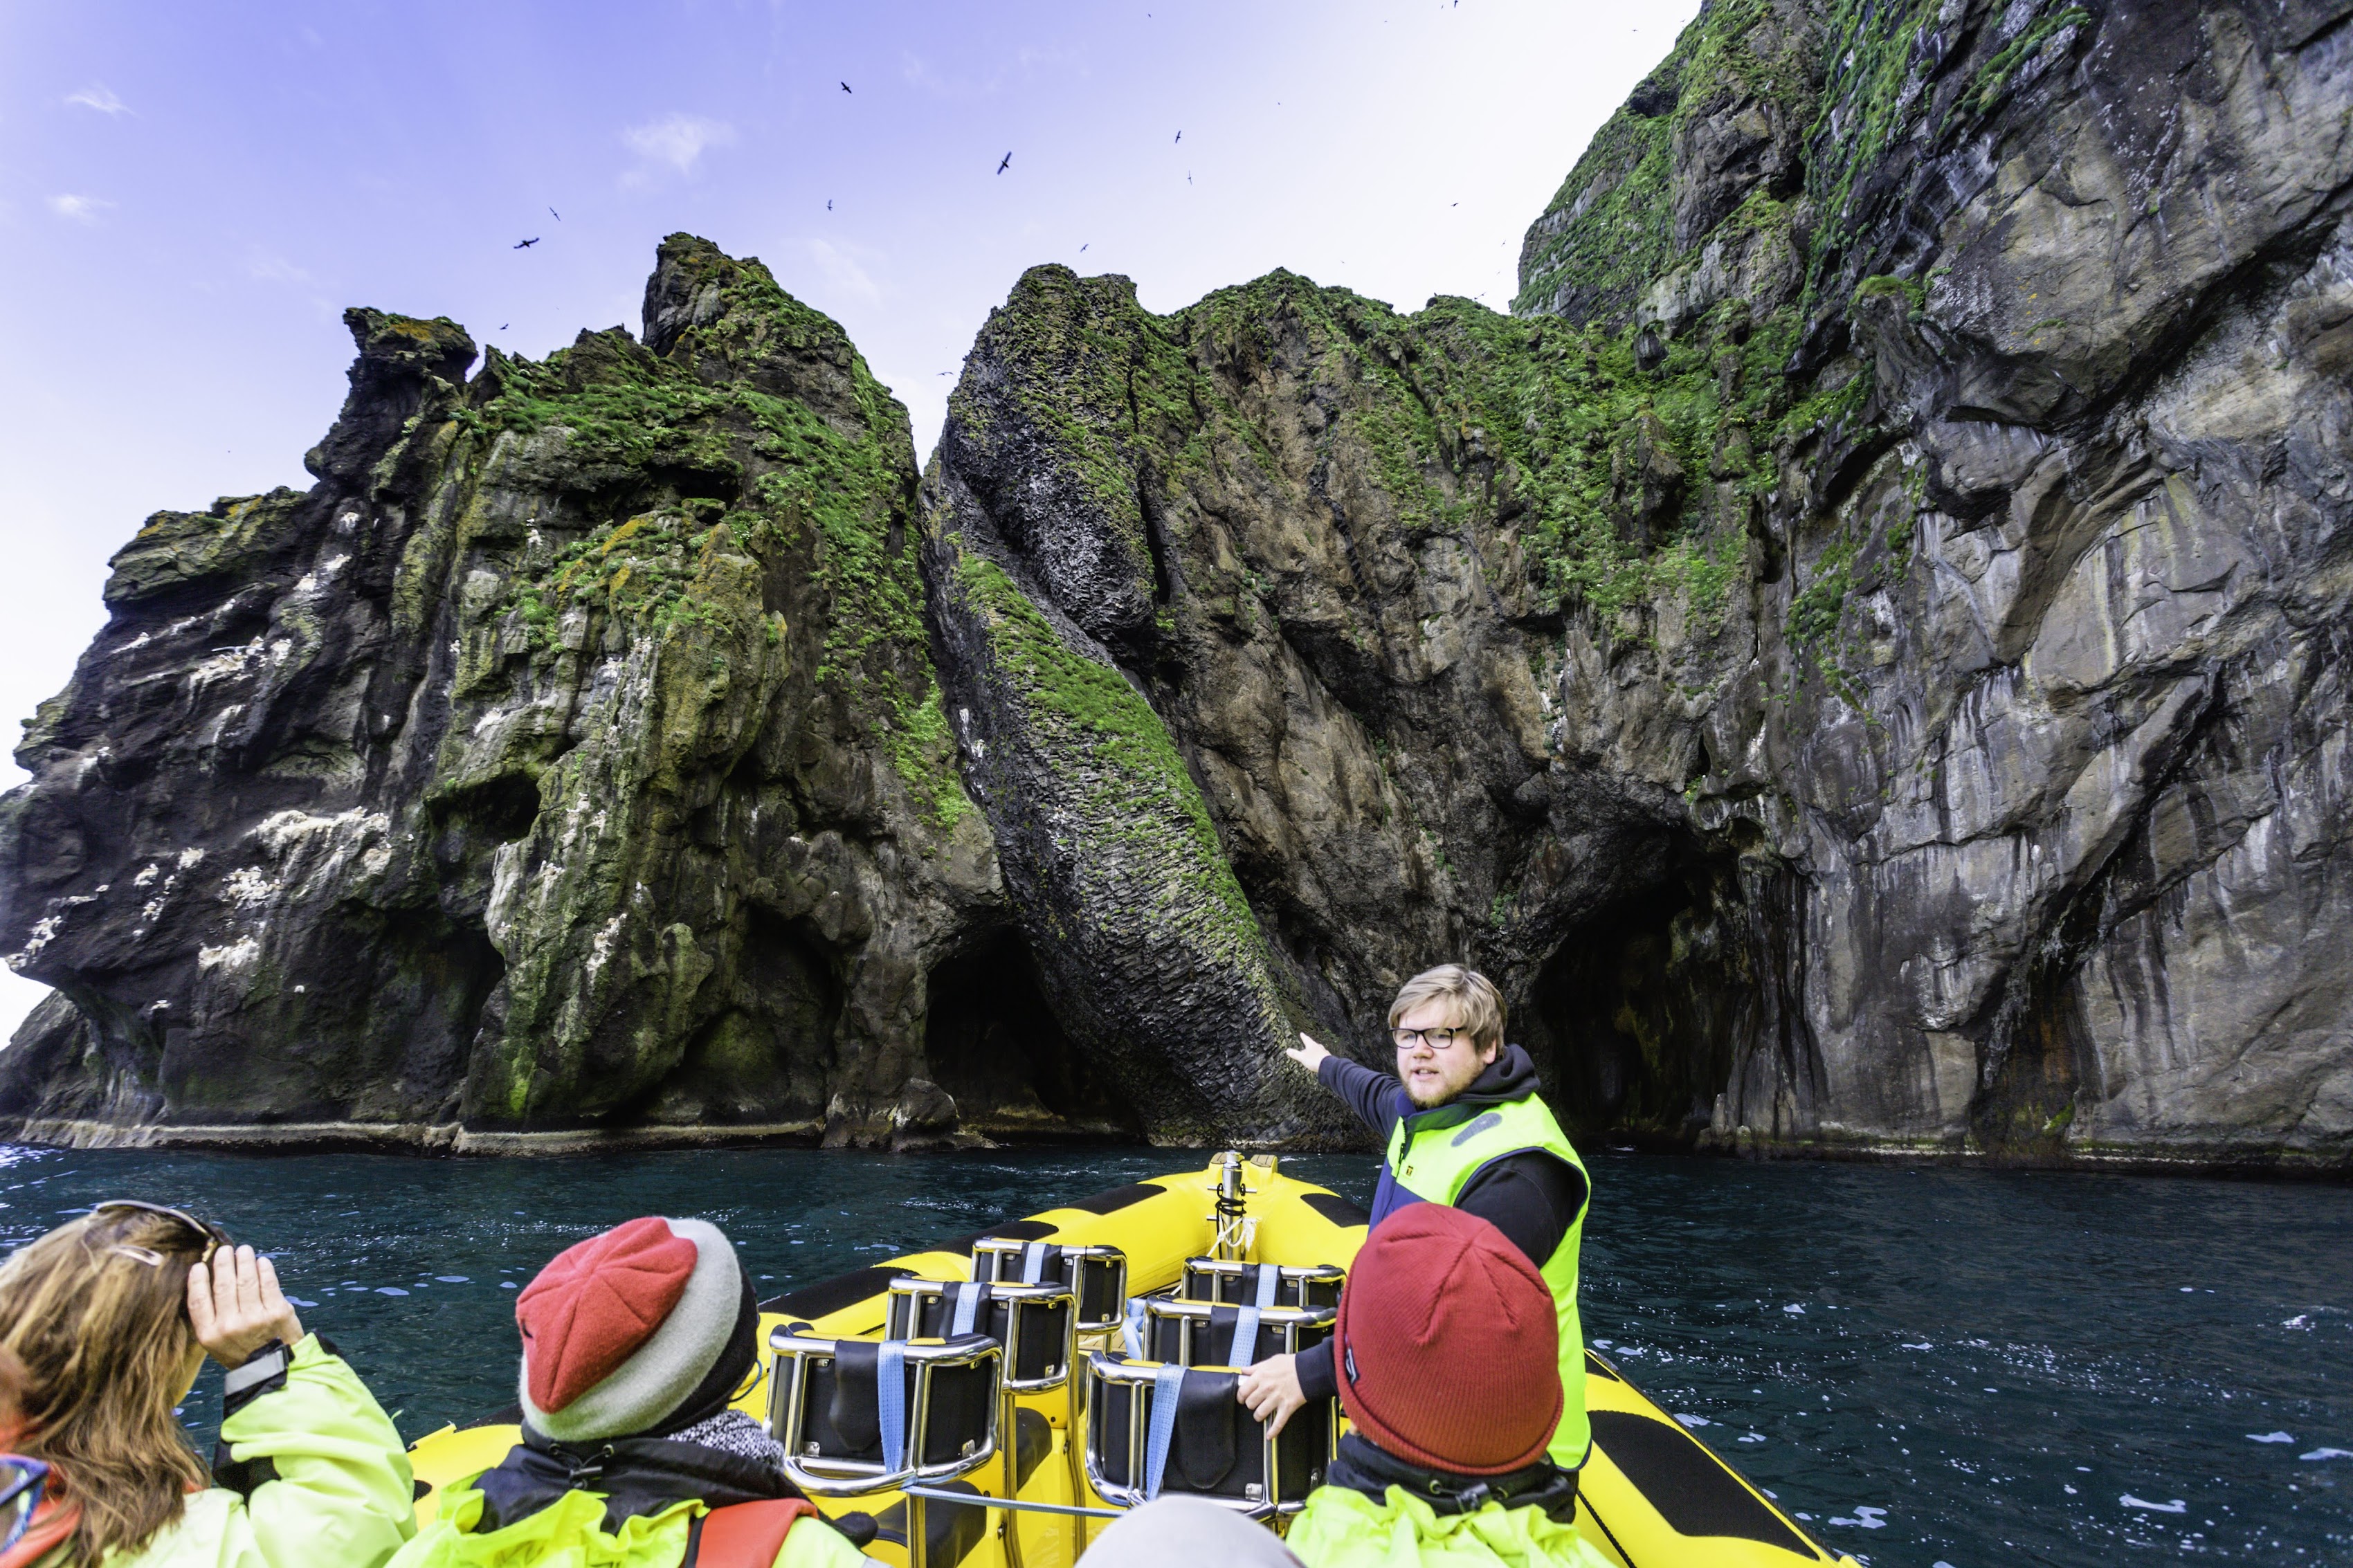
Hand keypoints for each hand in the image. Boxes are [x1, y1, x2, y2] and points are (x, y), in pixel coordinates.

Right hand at [187, 1246, 303, 1369]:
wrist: (273, 1366)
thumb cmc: (242, 1350)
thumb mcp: (217, 1342)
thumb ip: (211, 1316)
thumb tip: (207, 1280)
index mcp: (210, 1334)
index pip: (198, 1301)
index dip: (197, 1281)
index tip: (199, 1265)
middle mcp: (230, 1326)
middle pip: (223, 1286)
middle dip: (223, 1263)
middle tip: (225, 1250)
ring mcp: (254, 1318)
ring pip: (246, 1281)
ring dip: (244, 1261)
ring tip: (244, 1251)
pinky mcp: (277, 1312)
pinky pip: (268, 1284)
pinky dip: (264, 1269)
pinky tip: (261, 1262)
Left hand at [1236, 1353, 1306, 1436]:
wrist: (1309, 1370)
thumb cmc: (1291, 1365)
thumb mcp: (1271, 1361)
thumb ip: (1255, 1367)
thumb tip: (1243, 1371)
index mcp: (1261, 1376)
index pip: (1243, 1391)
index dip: (1240, 1396)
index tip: (1242, 1398)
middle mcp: (1266, 1388)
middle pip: (1250, 1403)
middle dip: (1250, 1405)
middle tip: (1254, 1403)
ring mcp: (1276, 1399)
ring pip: (1259, 1414)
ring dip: (1258, 1416)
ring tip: (1261, 1414)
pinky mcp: (1287, 1407)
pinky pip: (1278, 1423)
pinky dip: (1273, 1431)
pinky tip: (1269, 1435)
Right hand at [1285, 1033, 1330, 1073]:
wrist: (1327, 1066)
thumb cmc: (1314, 1060)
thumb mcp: (1302, 1057)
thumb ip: (1295, 1054)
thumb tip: (1287, 1050)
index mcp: (1311, 1045)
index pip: (1306, 1039)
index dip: (1303, 1037)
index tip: (1301, 1033)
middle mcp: (1318, 1047)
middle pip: (1313, 1044)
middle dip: (1309, 1044)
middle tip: (1307, 1043)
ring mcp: (1324, 1052)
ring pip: (1318, 1049)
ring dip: (1315, 1050)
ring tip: (1313, 1052)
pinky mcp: (1328, 1058)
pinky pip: (1322, 1055)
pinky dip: (1319, 1056)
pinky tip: (1319, 1059)